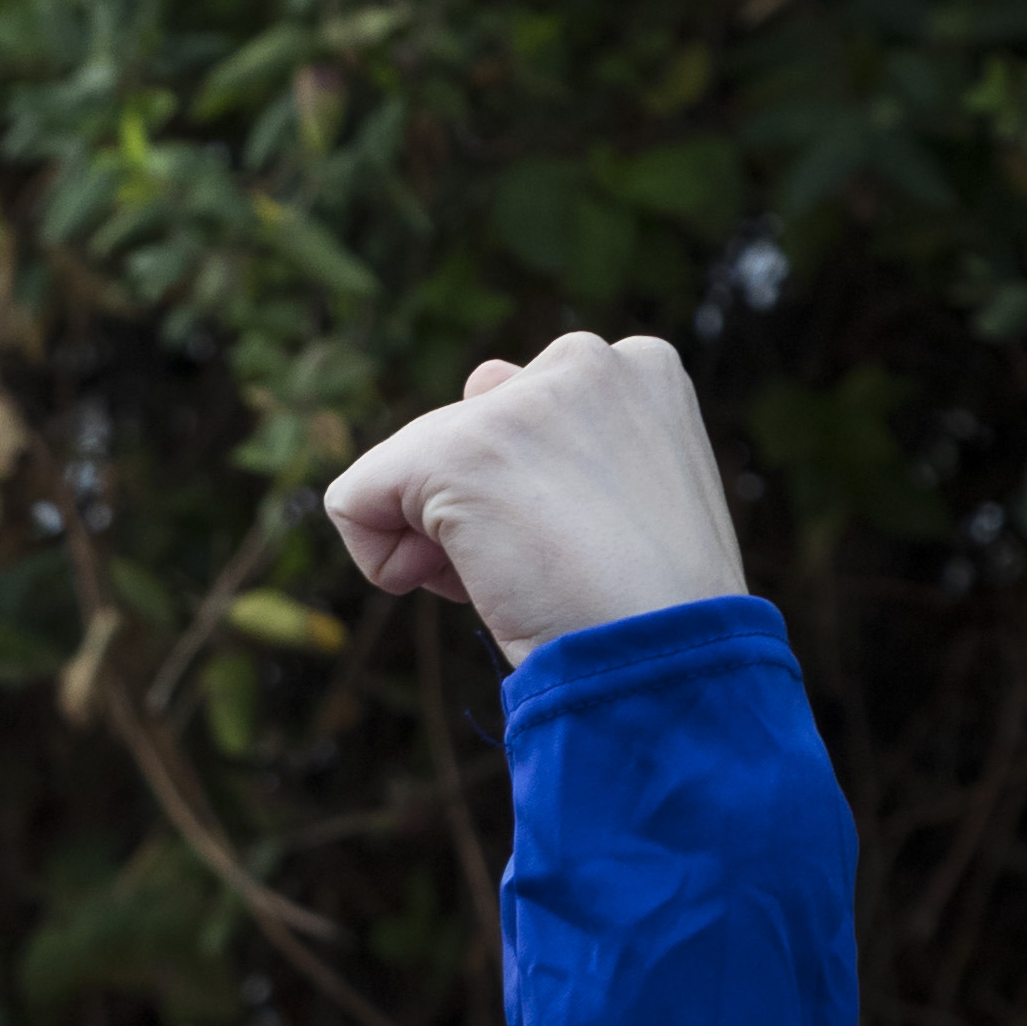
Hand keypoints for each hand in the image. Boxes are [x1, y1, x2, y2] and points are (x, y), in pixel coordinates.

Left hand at [321, 328, 744, 666]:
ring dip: (447, 543)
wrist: (671, 663)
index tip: (593, 546)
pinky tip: (461, 586)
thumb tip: (482, 381)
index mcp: (638, 369)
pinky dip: (381, 561)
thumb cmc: (656, 607)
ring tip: (526, 578)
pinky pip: (355, 500)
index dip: (534, 500)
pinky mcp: (457, 453)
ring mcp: (520, 403)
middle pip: (463, 436)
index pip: (521, 420)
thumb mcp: (630, 496)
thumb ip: (561, 436)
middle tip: (559, 568)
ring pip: (410, 470)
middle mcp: (586, 361)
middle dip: (486, 513)